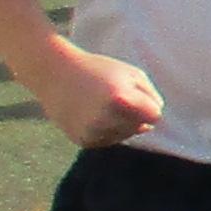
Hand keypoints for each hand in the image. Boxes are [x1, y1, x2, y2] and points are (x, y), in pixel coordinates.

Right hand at [24, 45, 165, 149]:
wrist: (56, 74)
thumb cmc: (99, 70)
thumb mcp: (132, 74)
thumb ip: (150, 97)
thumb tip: (150, 126)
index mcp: (121, 99)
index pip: (155, 116)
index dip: (147, 104)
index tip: (133, 93)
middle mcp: (105, 119)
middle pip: (140, 127)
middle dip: (134, 114)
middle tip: (112, 96)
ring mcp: (93, 132)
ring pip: (125, 135)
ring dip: (121, 123)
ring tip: (102, 104)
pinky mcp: (83, 140)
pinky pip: (108, 139)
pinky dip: (106, 129)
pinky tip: (92, 113)